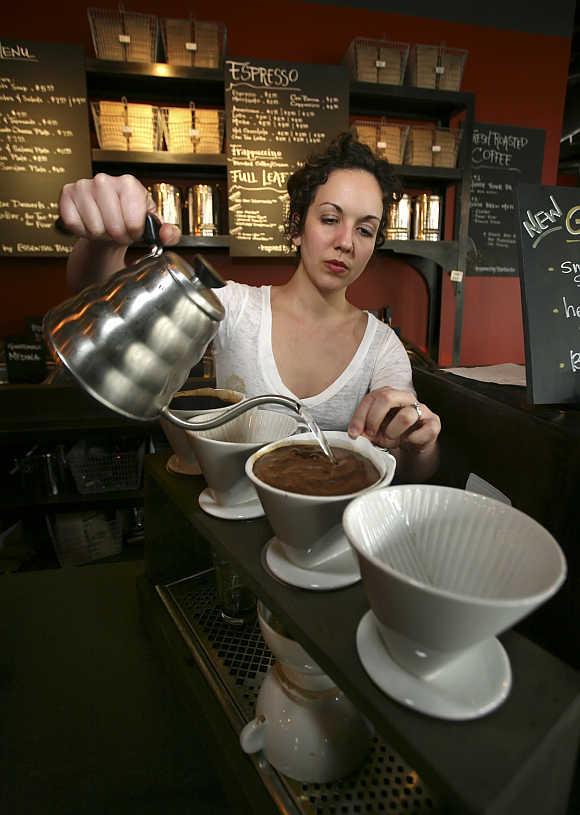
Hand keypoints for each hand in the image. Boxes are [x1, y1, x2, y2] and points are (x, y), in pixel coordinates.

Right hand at [58, 173, 180, 245]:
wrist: (107, 219)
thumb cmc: (130, 220)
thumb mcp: (153, 226)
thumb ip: (168, 233)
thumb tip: (167, 234)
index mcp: (129, 184)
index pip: (134, 222)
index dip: (135, 234)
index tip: (134, 230)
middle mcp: (105, 180)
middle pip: (114, 227)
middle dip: (118, 237)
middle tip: (118, 231)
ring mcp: (83, 185)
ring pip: (94, 228)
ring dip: (101, 235)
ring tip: (105, 226)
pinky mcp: (66, 194)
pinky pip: (74, 225)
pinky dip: (83, 231)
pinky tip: (89, 223)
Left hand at [348, 387, 440, 452]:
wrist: (414, 443)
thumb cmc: (392, 432)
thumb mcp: (376, 429)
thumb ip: (365, 429)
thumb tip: (355, 434)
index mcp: (389, 394)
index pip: (371, 398)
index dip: (359, 416)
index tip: (353, 433)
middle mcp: (406, 398)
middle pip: (387, 397)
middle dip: (374, 419)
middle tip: (371, 435)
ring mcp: (421, 409)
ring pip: (405, 416)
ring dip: (393, 432)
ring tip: (390, 440)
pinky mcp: (433, 423)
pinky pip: (423, 431)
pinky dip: (411, 440)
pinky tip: (407, 442)